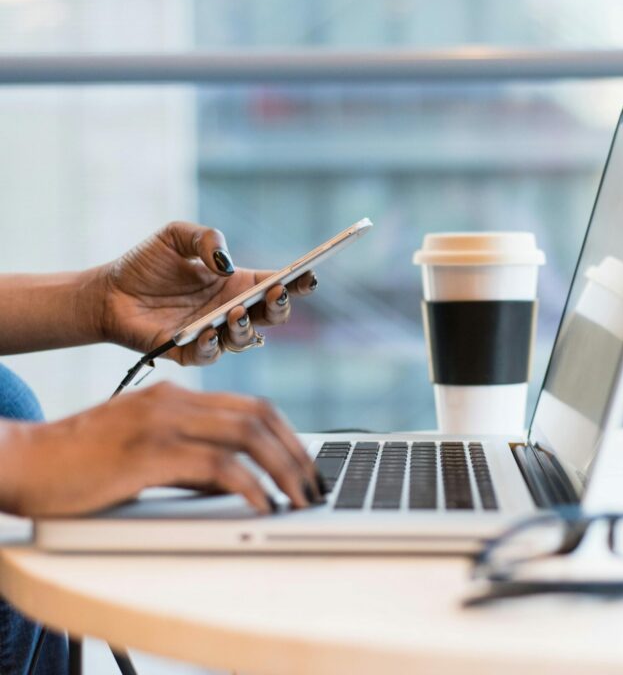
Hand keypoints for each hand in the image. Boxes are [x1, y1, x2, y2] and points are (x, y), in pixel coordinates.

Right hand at [0, 382, 322, 516]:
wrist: (21, 461)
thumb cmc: (79, 463)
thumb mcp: (145, 452)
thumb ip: (190, 459)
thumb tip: (236, 483)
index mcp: (176, 397)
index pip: (252, 406)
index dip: (288, 435)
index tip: (306, 465)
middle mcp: (174, 401)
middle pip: (259, 416)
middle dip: (296, 453)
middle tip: (314, 486)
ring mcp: (162, 423)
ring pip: (247, 435)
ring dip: (283, 469)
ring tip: (300, 499)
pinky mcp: (148, 453)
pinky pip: (217, 466)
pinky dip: (249, 486)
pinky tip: (263, 505)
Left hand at [96, 221, 317, 364]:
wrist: (107, 292)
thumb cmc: (145, 264)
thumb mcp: (176, 236)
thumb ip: (205, 238)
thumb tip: (226, 263)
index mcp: (237, 284)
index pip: (277, 285)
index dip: (297, 282)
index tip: (308, 274)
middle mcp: (231, 311)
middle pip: (272, 317)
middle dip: (280, 307)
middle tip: (276, 293)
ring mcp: (213, 334)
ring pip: (245, 340)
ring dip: (246, 327)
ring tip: (236, 312)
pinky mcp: (188, 352)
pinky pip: (209, 355)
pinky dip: (212, 346)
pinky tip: (208, 331)